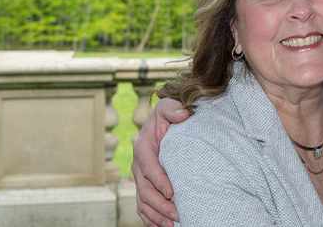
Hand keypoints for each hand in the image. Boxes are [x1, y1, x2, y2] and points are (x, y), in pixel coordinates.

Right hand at [132, 97, 189, 226]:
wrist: (163, 124)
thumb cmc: (168, 115)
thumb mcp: (169, 107)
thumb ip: (173, 109)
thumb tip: (183, 114)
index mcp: (143, 148)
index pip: (148, 167)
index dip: (158, 180)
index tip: (172, 192)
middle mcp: (138, 165)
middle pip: (145, 190)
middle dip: (160, 205)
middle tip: (178, 214)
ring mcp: (141, 178)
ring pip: (143, 202)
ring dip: (156, 215)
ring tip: (172, 224)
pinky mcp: (145, 186)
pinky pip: (143, 207)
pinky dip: (150, 219)